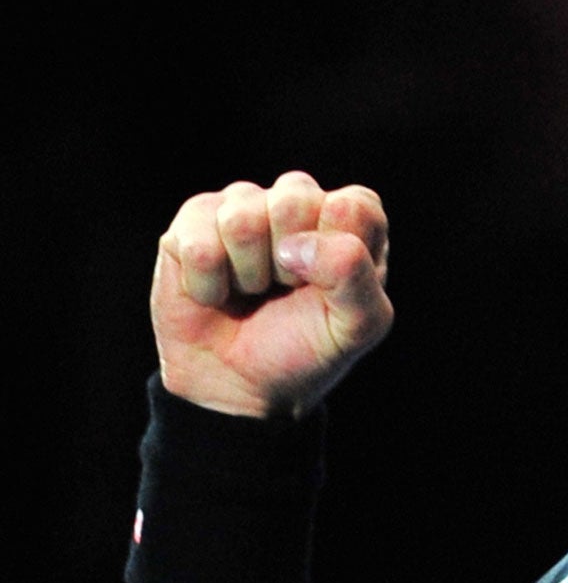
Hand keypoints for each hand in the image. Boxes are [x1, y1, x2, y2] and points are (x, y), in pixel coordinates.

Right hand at [151, 173, 391, 417]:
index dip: (339, 252)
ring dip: (248, 274)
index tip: (328, 287)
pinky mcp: (194, 220)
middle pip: (295, 198)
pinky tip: (217, 293)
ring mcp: (243, 205)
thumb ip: (354, 274)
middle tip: (286, 288)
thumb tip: (295, 244)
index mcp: (351, 220)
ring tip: (252, 290)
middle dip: (290, 262)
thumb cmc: (306, 348)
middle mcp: (299, 201)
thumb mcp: (358, 325)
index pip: (355, 205)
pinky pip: (197, 243)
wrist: (240, 383)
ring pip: (242, 219)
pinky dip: (208, 285)